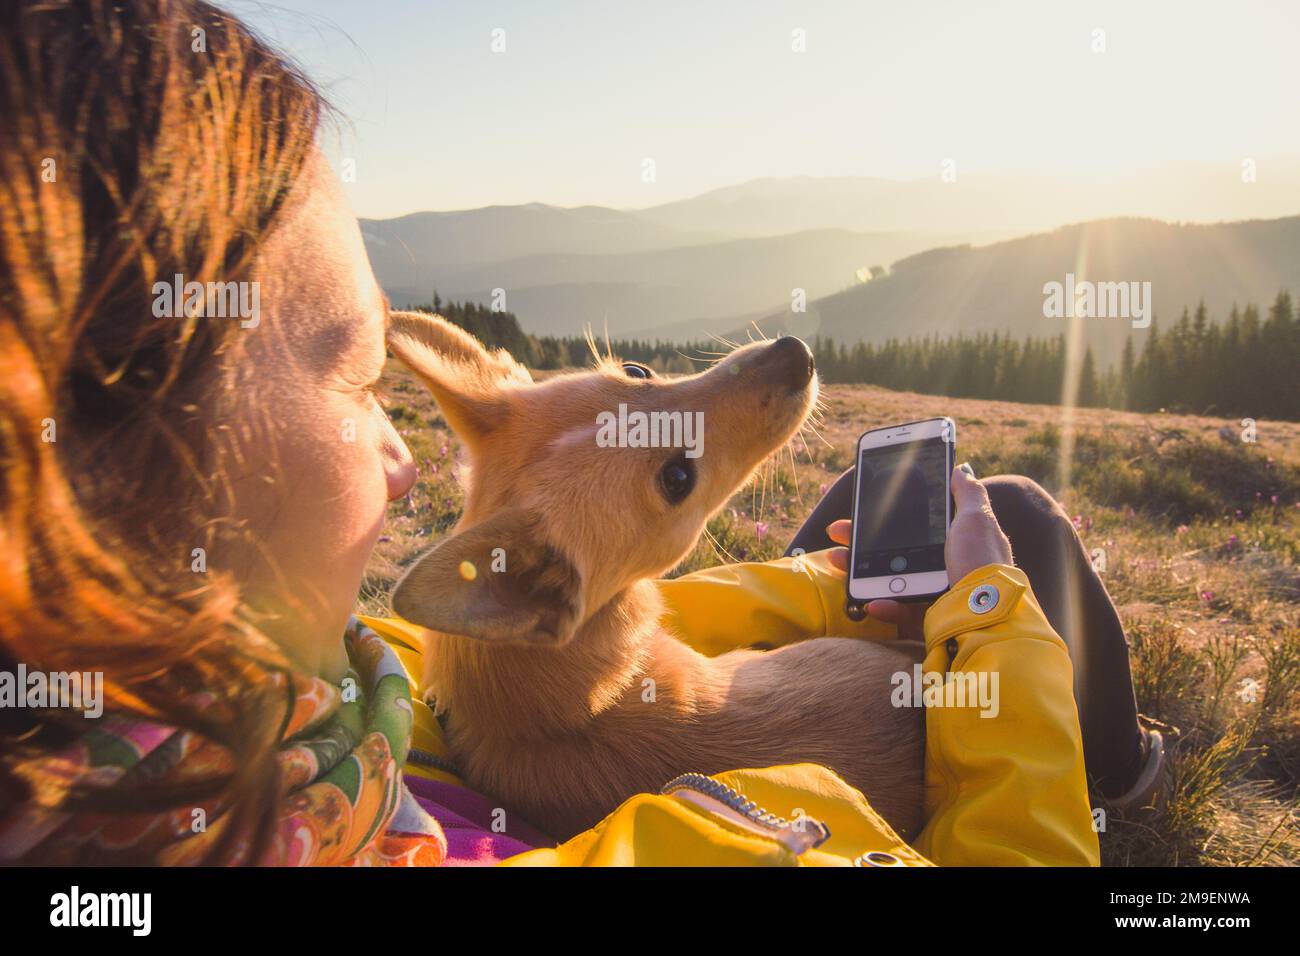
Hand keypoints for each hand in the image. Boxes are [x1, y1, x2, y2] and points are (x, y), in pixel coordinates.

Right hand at [827, 463, 1012, 639]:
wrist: (988, 615)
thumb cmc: (983, 562)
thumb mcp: (978, 519)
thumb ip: (968, 494)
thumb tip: (960, 468)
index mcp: (957, 540)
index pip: (918, 522)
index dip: (889, 512)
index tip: (863, 504)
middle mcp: (947, 565)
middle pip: (897, 548)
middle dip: (862, 538)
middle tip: (838, 530)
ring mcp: (936, 592)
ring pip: (891, 577)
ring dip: (861, 568)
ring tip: (838, 560)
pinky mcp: (929, 618)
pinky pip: (900, 611)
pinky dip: (884, 606)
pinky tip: (872, 601)